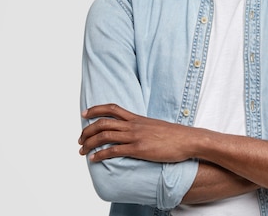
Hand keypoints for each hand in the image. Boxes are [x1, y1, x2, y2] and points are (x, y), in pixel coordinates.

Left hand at [78, 104, 200, 162]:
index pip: (112, 109)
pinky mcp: (139, 149)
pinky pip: (114, 150)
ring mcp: (135, 136)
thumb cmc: (175, 135)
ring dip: (89, 143)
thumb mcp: (156, 126)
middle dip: (87, 130)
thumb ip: (143, 127)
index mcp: (137, 118)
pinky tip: (94, 159)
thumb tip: (136, 131)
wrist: (188, 140)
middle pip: (103, 122)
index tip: (84, 113)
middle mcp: (134, 125)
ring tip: (82, 150)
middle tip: (80, 139)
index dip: (96, 109)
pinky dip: (100, 154)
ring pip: (104, 135)